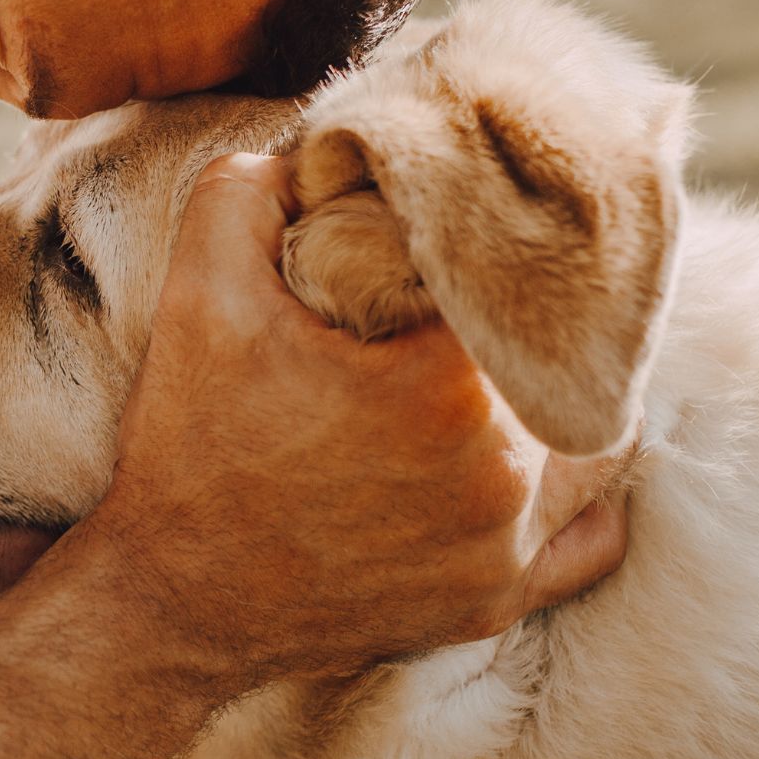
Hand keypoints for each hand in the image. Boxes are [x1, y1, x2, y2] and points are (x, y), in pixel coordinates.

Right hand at [95, 153, 627, 686]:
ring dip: (551, 402)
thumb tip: (310, 155)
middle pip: (560, 361)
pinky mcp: (494, 603)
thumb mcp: (197, 296)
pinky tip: (517, 459)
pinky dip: (570, 494)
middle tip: (452, 312)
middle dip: (513, 328)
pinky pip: (588, 538)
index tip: (430, 254)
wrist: (168, 599)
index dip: (477, 257)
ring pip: (590, 444)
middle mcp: (503, 476)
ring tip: (485, 377)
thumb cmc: (189, 449)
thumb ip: (248, 192)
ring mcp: (506, 550)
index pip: (514, 285)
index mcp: (449, 390)